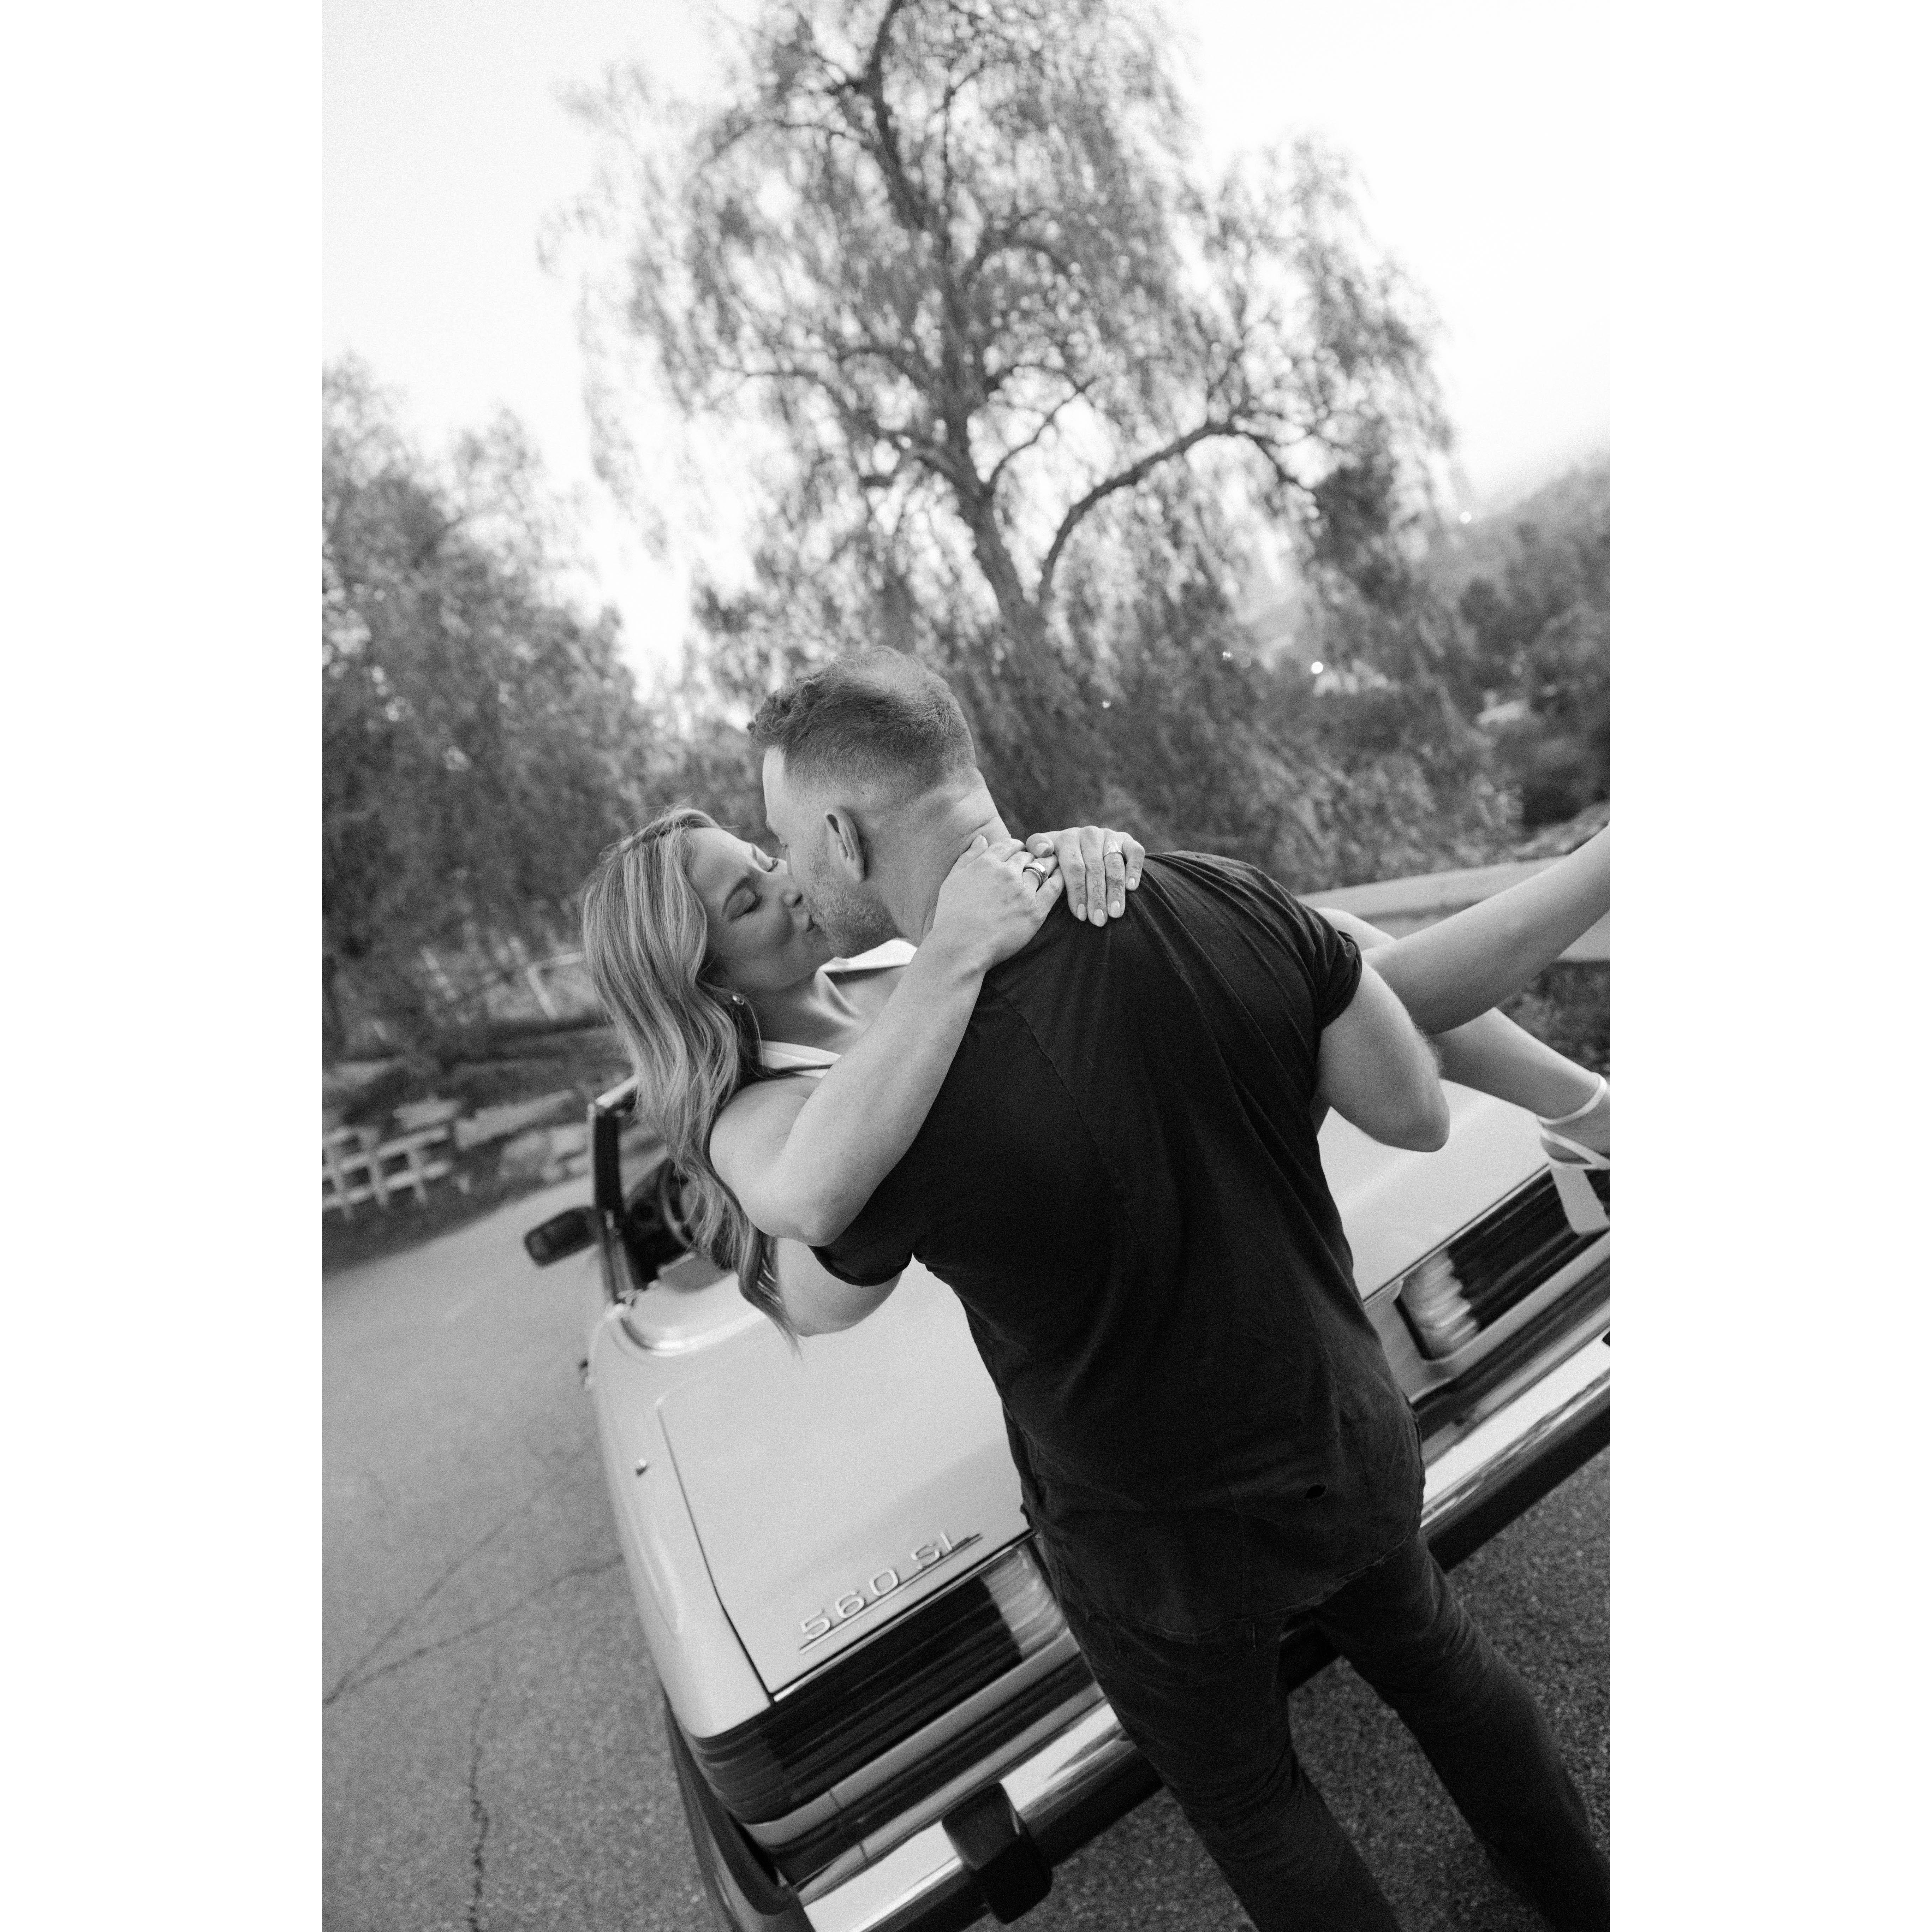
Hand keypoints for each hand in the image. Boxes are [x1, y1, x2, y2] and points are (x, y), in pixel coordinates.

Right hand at [928, 834, 1065, 973]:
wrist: (960, 947)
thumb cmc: (951, 916)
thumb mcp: (952, 880)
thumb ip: (968, 857)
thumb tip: (982, 838)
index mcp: (986, 863)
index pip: (1009, 844)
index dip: (1016, 847)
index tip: (1018, 854)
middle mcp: (1006, 872)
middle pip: (1027, 855)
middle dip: (1031, 856)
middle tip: (1036, 861)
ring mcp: (1023, 891)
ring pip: (1043, 867)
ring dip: (1047, 864)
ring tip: (1051, 866)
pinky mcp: (1036, 910)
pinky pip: (1055, 887)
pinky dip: (1059, 879)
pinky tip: (1060, 878)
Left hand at [1025, 825, 1144, 925]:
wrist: (1077, 847)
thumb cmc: (1055, 860)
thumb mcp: (1040, 854)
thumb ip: (1035, 849)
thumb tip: (1044, 850)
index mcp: (1067, 839)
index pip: (1074, 867)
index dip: (1077, 892)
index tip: (1079, 916)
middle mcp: (1088, 834)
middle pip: (1095, 869)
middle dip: (1097, 897)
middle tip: (1098, 920)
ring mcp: (1108, 836)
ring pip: (1114, 864)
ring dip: (1115, 890)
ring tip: (1115, 913)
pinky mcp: (1125, 839)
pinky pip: (1134, 852)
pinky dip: (1134, 869)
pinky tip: (1131, 887)